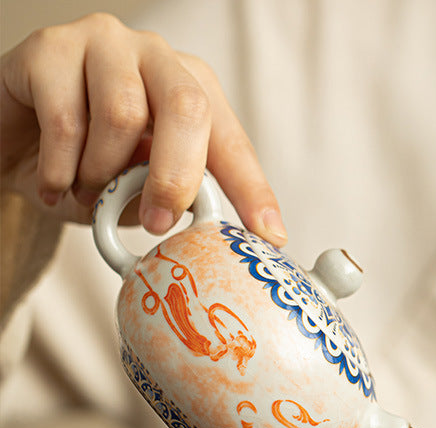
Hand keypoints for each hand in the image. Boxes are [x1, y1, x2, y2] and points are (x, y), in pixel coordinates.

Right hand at [0, 13, 286, 243]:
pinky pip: (66, 119)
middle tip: (160, 223)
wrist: (11, 143)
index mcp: (192, 91)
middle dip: (177, 176)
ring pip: (122, 114)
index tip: (270, 235)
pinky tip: (54, 184)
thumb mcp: (140, 192)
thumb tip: (214, 227)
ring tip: (85, 193)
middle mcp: (156, 58)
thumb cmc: (87, 166)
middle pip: (187, 107)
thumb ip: (176, 199)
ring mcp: (104, 44)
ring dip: (103, 174)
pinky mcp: (50, 47)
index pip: (231, 141)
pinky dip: (62, 168)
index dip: (252, 190)